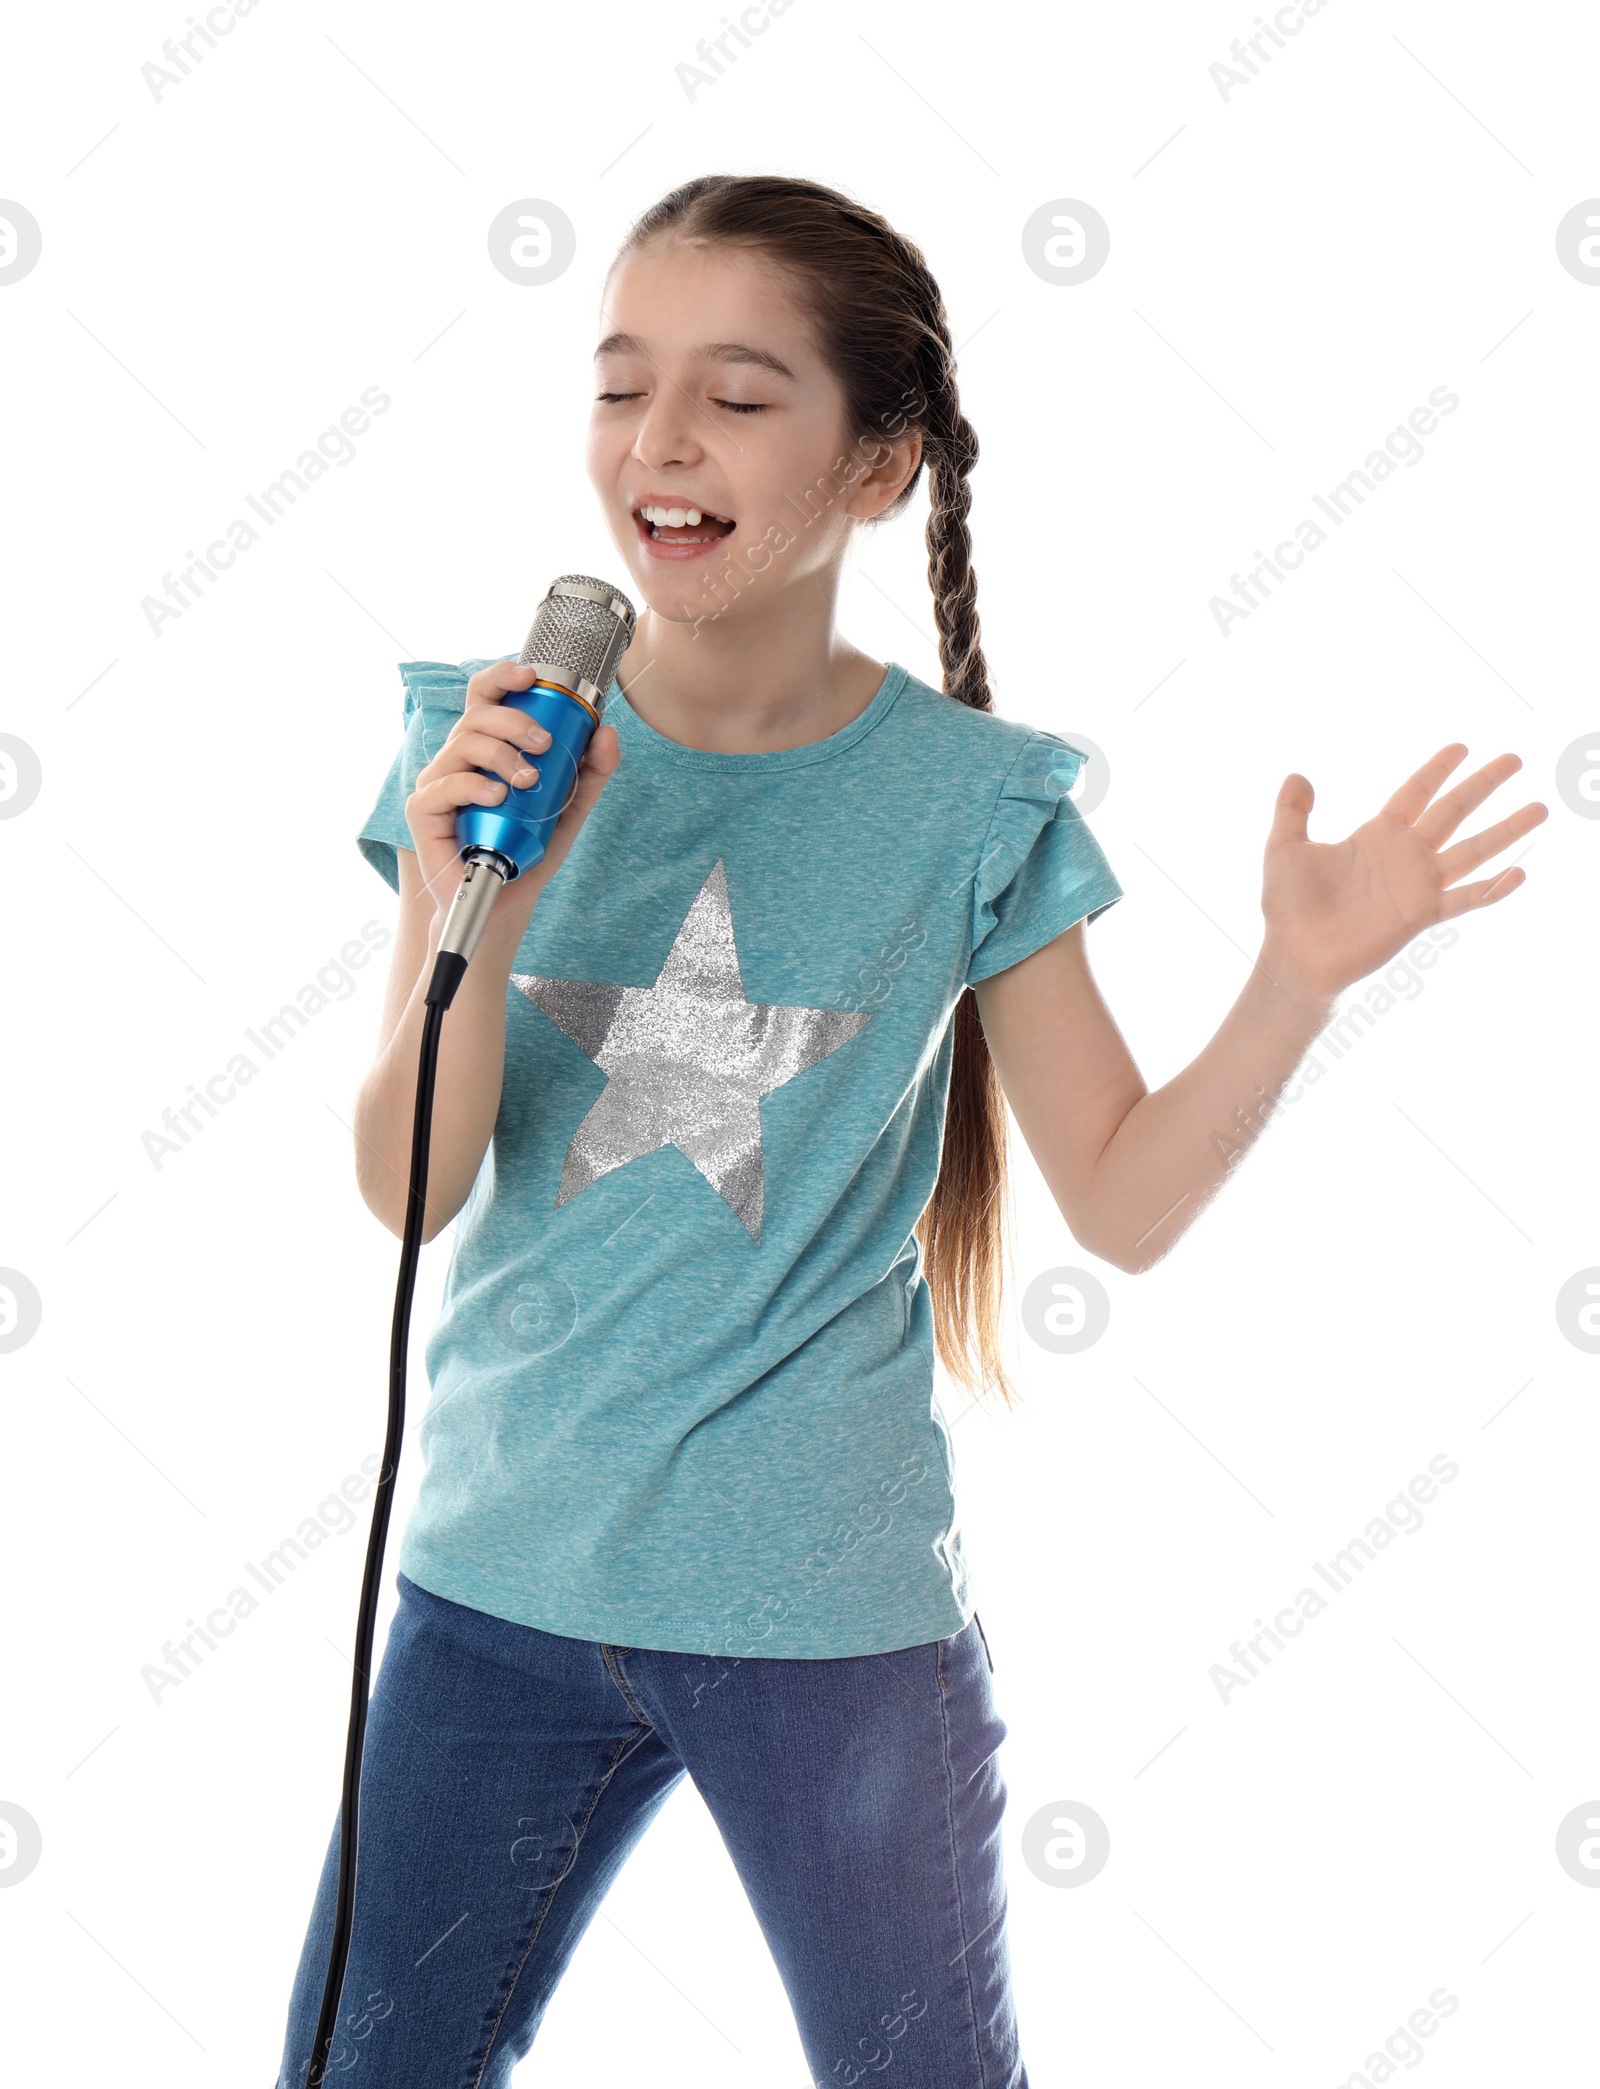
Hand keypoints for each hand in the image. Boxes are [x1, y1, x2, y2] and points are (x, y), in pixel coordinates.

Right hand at [405, 661, 620, 943]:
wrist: (505, 903)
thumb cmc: (527, 850)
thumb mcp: (569, 809)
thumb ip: (589, 774)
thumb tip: (607, 733)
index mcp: (486, 748)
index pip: (485, 696)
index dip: (502, 676)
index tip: (531, 675)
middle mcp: (458, 759)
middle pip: (477, 715)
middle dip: (514, 720)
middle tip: (545, 744)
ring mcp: (438, 783)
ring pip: (463, 745)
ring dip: (500, 754)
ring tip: (528, 780)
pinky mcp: (423, 812)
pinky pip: (445, 785)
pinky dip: (474, 786)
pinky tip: (497, 797)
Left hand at [1260, 744, 1546, 1001]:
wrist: (1295, 954)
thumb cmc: (1287, 906)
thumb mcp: (1284, 848)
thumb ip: (1292, 811)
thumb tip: (1298, 776)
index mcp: (1376, 836)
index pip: (1415, 794)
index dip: (1437, 770)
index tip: (1461, 747)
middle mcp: (1404, 855)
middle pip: (1453, 811)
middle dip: (1483, 785)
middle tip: (1515, 759)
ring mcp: (1417, 885)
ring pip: (1472, 850)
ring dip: (1506, 830)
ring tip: (1540, 809)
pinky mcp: (1420, 915)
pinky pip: (1464, 899)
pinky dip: (1492, 889)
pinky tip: (1519, 873)